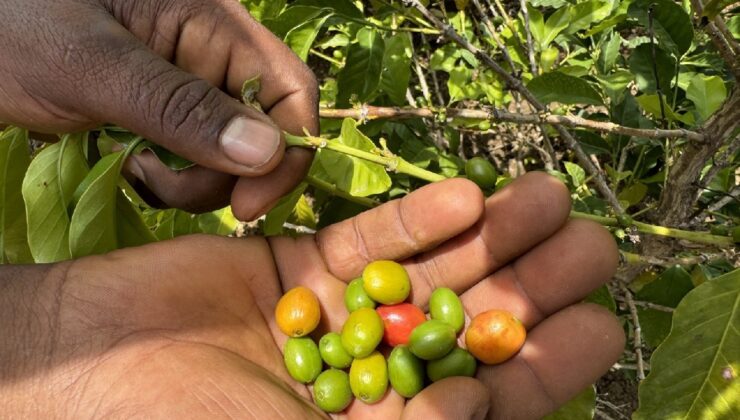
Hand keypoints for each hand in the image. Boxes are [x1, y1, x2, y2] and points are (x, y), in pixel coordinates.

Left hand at [0, 0, 316, 215]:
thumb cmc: (13, 27)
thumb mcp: (94, 69)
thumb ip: (181, 108)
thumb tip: (269, 152)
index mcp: (212, 24)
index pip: (290, 91)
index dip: (286, 152)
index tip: (248, 206)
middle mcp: (210, 54)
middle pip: (262, 131)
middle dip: (226, 174)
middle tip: (165, 188)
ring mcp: (186, 85)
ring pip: (228, 154)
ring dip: (191, 180)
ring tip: (133, 167)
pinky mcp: (162, 112)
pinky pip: (192, 158)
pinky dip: (168, 176)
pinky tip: (127, 164)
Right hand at [0, 174, 624, 418]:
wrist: (86, 369)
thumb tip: (475, 407)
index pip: (486, 398)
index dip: (545, 364)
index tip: (596, 323)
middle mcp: (372, 369)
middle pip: (472, 324)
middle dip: (533, 283)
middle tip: (594, 243)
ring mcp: (341, 312)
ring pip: (431, 271)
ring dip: (490, 236)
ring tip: (548, 199)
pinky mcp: (303, 264)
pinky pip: (369, 239)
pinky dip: (414, 220)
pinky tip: (465, 197)